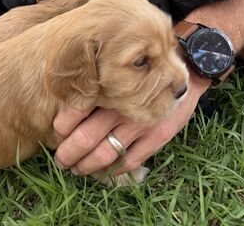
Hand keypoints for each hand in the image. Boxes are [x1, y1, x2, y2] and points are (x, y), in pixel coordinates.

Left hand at [53, 71, 209, 175]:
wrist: (187, 75)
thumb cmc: (148, 72)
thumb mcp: (123, 72)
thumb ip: (102, 86)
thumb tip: (75, 101)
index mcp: (111, 89)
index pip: (78, 110)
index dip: (62, 126)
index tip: (56, 133)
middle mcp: (123, 108)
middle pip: (86, 138)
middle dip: (68, 153)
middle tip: (60, 160)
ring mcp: (140, 125)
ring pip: (105, 154)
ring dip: (86, 166)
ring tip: (77, 169)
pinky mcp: (156, 138)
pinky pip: (129, 161)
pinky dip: (113, 170)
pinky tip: (104, 171)